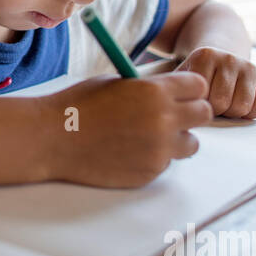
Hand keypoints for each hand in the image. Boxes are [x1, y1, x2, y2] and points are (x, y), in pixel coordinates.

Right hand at [41, 72, 213, 188]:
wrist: (51, 138)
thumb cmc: (78, 105)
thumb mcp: (116, 83)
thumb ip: (147, 88)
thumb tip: (171, 93)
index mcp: (155, 91)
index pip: (199, 85)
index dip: (187, 88)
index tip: (177, 92)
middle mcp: (164, 120)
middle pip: (204, 114)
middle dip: (190, 112)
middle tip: (171, 114)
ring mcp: (158, 150)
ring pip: (191, 144)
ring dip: (177, 139)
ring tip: (149, 136)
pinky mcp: (149, 172)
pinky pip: (166, 163)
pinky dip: (153, 157)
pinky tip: (128, 151)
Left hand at [173, 47, 255, 117]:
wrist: (221, 57)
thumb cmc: (198, 75)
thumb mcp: (183, 76)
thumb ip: (177, 89)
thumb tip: (179, 114)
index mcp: (205, 55)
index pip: (200, 96)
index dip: (197, 106)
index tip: (195, 101)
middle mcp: (229, 58)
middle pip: (222, 103)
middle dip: (215, 111)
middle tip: (211, 105)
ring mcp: (249, 67)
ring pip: (242, 107)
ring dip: (232, 113)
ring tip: (224, 105)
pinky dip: (250, 113)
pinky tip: (240, 105)